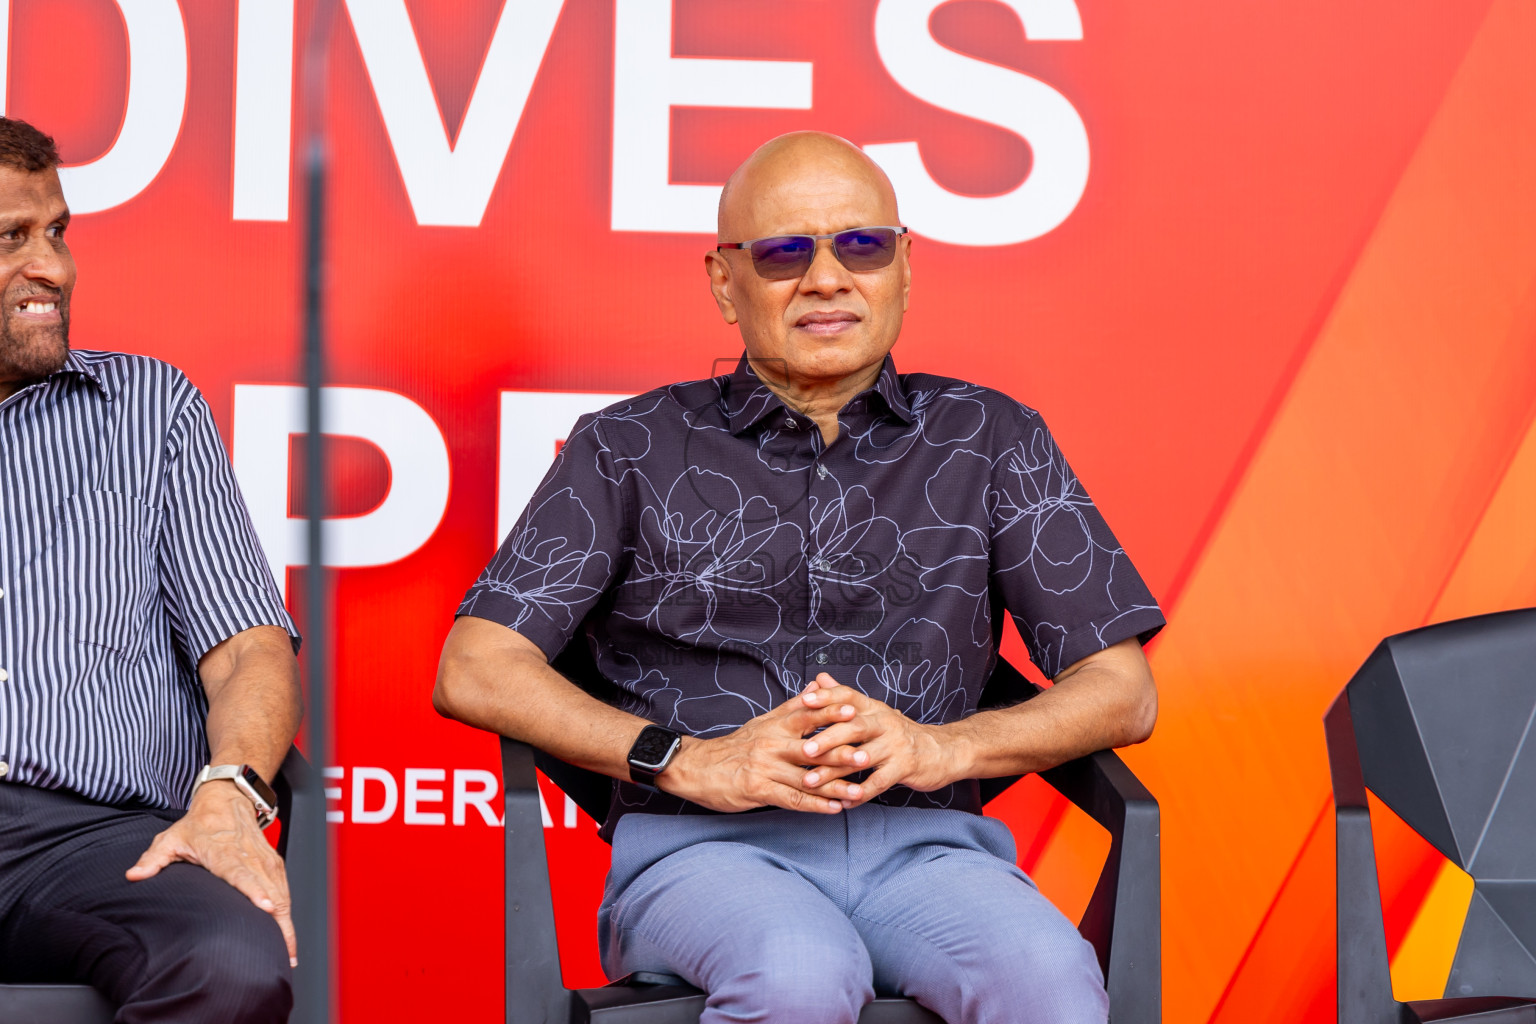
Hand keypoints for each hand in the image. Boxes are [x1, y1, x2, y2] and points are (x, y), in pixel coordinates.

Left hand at [127, 781, 296, 966]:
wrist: (228, 802)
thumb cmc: (201, 824)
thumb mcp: (172, 838)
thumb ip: (153, 859)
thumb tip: (134, 875)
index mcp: (225, 852)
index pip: (242, 874)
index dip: (255, 892)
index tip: (265, 907)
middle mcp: (250, 858)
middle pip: (269, 891)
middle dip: (278, 922)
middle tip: (282, 951)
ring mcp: (266, 862)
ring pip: (281, 895)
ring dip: (286, 923)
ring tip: (288, 951)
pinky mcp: (275, 866)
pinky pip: (284, 892)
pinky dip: (287, 914)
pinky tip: (287, 934)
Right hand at [657, 683, 875, 813]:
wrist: (696, 768)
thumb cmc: (734, 746)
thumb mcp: (762, 721)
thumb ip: (791, 707)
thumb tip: (816, 687)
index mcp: (774, 725)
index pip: (807, 715)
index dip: (831, 712)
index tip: (857, 710)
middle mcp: (772, 744)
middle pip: (811, 748)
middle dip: (841, 752)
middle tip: (867, 754)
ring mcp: (765, 768)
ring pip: (806, 778)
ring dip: (834, 786)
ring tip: (859, 790)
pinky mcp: (758, 790)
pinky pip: (791, 799)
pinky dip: (814, 805)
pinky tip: (833, 809)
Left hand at [796, 673, 960, 806]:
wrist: (942, 750)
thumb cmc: (900, 732)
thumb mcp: (875, 711)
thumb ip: (845, 697)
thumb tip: (819, 678)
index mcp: (874, 708)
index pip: (849, 695)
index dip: (827, 696)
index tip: (804, 700)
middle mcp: (885, 722)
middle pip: (854, 727)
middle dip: (827, 739)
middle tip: (804, 750)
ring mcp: (896, 745)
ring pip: (862, 758)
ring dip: (835, 772)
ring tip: (812, 782)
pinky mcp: (905, 767)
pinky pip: (879, 782)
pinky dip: (860, 793)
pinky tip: (843, 801)